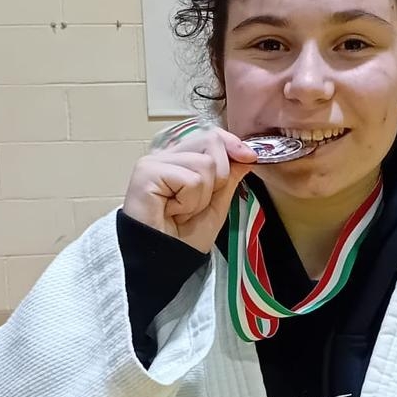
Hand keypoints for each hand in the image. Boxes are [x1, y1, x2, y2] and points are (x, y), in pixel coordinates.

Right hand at [123, 126, 256, 254]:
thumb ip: (230, 176)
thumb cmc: (184, 237)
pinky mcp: (147, 172)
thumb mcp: (217, 204)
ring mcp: (154, 162)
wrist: (165, 261)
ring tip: (182, 211)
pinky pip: (189, 179)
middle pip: (211, 141)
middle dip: (219, 178)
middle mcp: (167, 155)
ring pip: (204, 163)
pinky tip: (172, 212)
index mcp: (181, 159)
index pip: (211, 135)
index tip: (250, 158)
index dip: (233, 144)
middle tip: (198, 204)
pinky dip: (189, 202)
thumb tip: (248, 153)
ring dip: (202, 197)